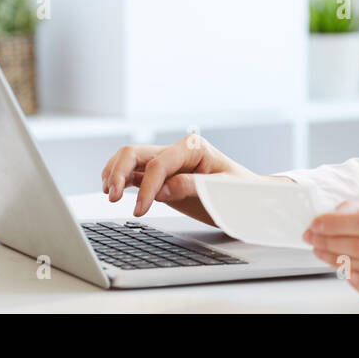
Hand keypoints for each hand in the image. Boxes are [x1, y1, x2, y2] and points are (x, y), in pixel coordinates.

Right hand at [100, 133, 259, 224]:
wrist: (248, 196)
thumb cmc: (240, 190)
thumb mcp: (223, 189)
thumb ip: (191, 186)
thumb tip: (160, 191)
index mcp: (193, 147)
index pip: (159, 164)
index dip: (147, 187)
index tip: (140, 210)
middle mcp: (176, 151)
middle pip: (135, 153)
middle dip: (119, 172)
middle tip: (113, 197)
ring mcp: (166, 162)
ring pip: (129, 159)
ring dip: (114, 173)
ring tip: (110, 194)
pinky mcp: (160, 177)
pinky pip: (134, 173)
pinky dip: (119, 179)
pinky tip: (113, 191)